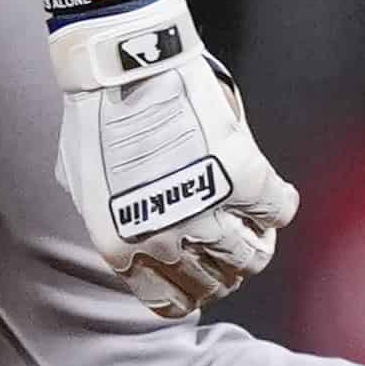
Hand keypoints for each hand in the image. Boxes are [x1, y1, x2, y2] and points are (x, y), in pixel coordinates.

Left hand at [48, 0, 298, 317]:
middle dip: (228, 266)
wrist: (125, 64)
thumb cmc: (96, 113)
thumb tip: (136, 231)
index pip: (172, 302)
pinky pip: (279, 210)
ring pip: (252, 257)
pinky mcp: (244, 180)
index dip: (193, 289)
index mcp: (123, 248)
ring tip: (257, 224)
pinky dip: (279, 204)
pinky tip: (272, 193)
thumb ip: (112, 218)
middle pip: (219, 282)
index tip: (203, 273)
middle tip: (237, 243)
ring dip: (257, 242)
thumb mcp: (85, 183)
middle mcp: (166, 241)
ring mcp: (208, 213)